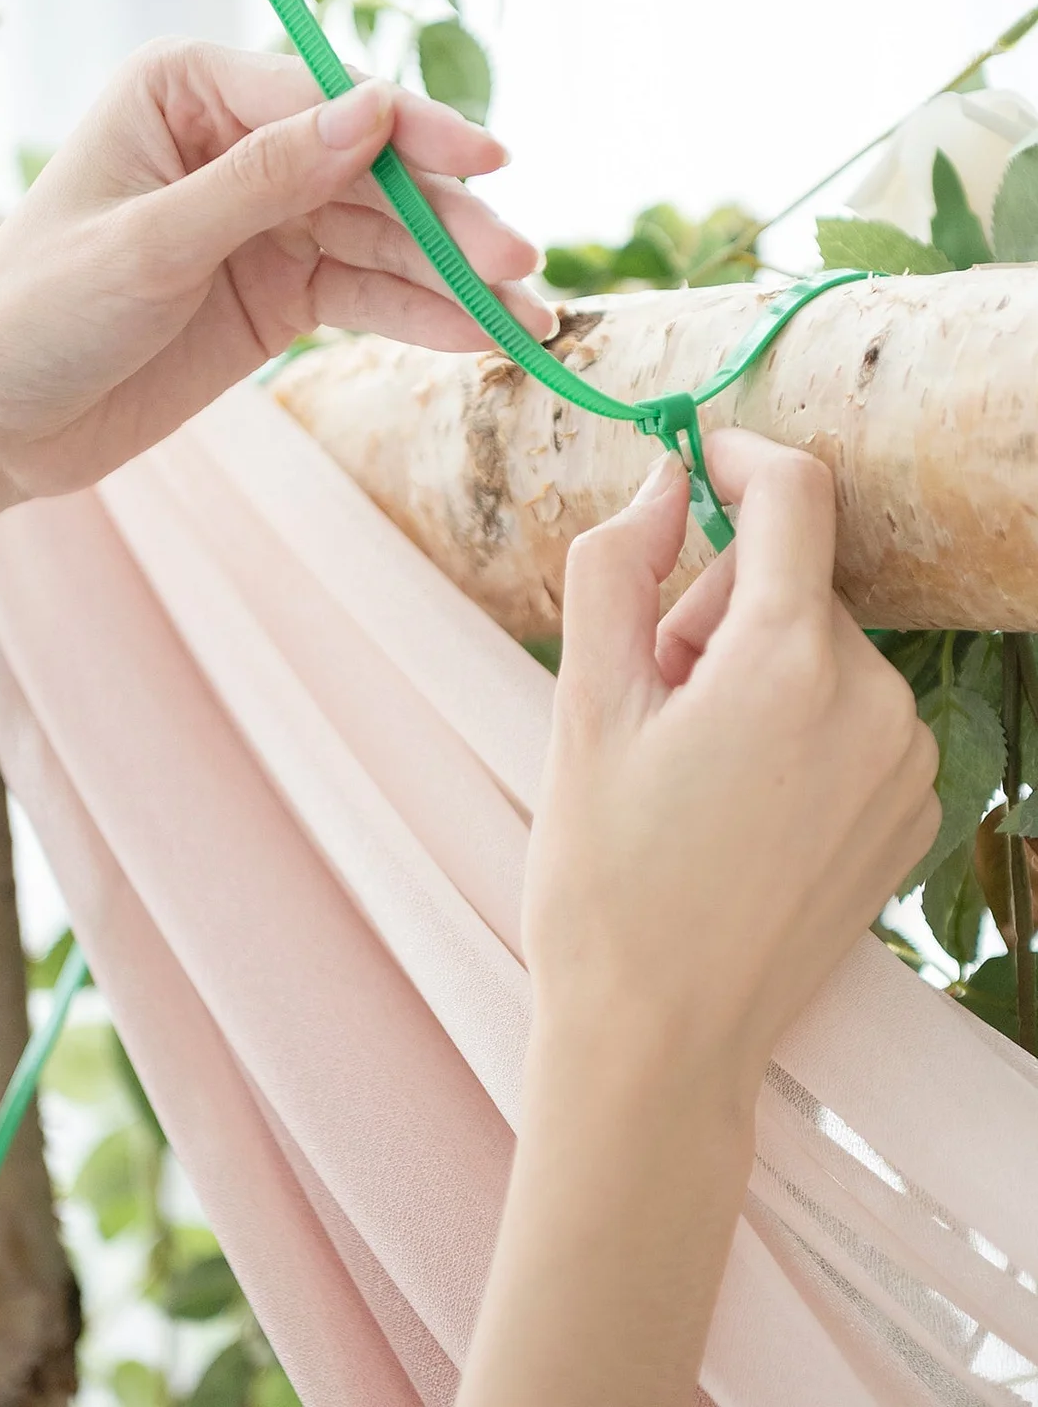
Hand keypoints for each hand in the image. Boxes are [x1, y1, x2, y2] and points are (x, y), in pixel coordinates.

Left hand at [0, 39, 553, 522]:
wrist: (0, 423)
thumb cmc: (38, 314)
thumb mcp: (150, 244)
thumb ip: (264, 180)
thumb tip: (374, 113)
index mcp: (190, 92)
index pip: (325, 100)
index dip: (413, 132)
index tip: (492, 161)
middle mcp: (239, 146)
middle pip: (371, 174)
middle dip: (448, 224)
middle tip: (520, 268)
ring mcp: (267, 222)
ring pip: (383, 240)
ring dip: (454, 279)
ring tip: (527, 321)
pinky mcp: (280, 293)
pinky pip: (366, 296)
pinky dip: (421, 318)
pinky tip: (477, 337)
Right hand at [524, 430, 939, 1085]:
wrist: (661, 1040)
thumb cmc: (606, 878)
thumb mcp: (584, 706)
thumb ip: (619, 566)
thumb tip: (663, 484)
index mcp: (790, 663)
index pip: (795, 492)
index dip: (737, 457)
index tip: (692, 465)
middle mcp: (876, 701)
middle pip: (793, 582)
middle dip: (716, 609)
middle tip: (651, 698)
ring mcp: (906, 762)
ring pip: (821, 649)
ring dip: (753, 669)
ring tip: (692, 767)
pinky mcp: (912, 809)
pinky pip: (852, 713)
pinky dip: (796, 721)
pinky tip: (740, 802)